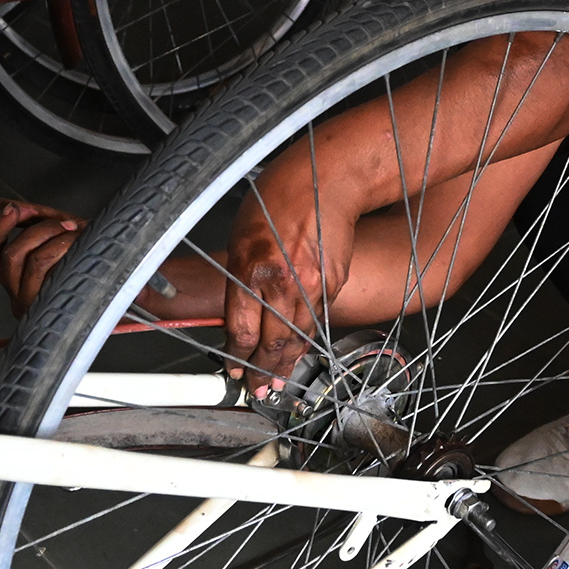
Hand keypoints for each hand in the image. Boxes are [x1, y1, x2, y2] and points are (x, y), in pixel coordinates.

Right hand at [0, 200, 84, 317]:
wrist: (123, 273)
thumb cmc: (90, 254)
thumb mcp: (57, 230)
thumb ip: (29, 217)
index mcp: (14, 277)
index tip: (11, 208)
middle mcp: (18, 294)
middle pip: (7, 256)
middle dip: (35, 229)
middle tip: (62, 222)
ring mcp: (34, 303)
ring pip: (29, 260)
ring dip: (51, 235)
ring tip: (73, 230)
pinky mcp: (50, 304)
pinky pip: (45, 267)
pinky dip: (59, 245)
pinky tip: (77, 241)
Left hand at [221, 153, 361, 399]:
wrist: (328, 179)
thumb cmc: (280, 196)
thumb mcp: (241, 234)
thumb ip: (239, 276)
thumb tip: (237, 311)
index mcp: (252, 269)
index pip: (241, 329)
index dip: (237, 355)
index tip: (234, 367)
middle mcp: (283, 282)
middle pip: (271, 342)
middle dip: (263, 371)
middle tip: (258, 389)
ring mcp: (313, 285)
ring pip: (297, 337)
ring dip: (287, 364)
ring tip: (278, 383)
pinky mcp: (334, 283)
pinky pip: (317, 320)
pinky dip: (306, 338)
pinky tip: (299, 350)